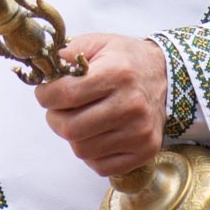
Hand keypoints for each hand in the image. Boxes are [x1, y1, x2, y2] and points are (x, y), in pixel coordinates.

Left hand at [34, 33, 167, 177]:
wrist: (166, 76)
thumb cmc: (127, 60)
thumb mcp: (99, 43)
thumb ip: (68, 53)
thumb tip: (43, 69)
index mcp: (117, 73)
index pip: (66, 94)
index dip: (46, 95)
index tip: (45, 92)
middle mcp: (131, 104)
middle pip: (71, 128)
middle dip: (55, 118)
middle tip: (58, 109)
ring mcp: (139, 131)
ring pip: (82, 149)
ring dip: (72, 136)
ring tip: (79, 119)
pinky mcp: (145, 151)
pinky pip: (100, 166)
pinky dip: (90, 153)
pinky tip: (96, 134)